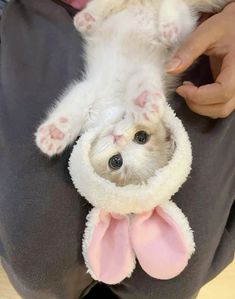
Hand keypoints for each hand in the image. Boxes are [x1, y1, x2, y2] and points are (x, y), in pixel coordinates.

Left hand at [166, 3, 234, 117]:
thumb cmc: (226, 27)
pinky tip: (196, 91)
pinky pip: (220, 107)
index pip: (222, 92)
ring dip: (200, 107)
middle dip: (197, 104)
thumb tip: (169, 70)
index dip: (199, 95)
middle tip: (183, 89)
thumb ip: (189, 49)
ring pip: (221, 111)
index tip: (181, 88)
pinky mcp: (233, 92)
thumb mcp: (208, 32)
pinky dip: (206, 105)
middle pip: (221, 107)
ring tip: (189, 90)